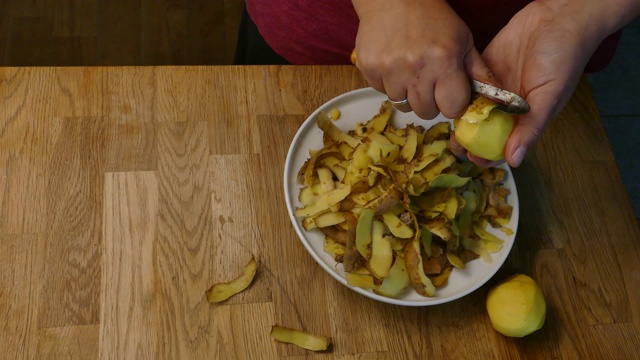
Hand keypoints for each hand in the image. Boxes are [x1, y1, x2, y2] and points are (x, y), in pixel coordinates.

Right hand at [352, 0, 493, 119]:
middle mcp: (416, 69)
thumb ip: (478, 72)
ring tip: (410, 70)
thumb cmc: (432, 18)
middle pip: (425, 112)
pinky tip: (394, 64)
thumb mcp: (463, 40)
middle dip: (429, 102)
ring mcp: (389, 71)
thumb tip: (499, 99)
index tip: (449, 93)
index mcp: (444, 61)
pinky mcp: (370, 70)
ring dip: (408, 93)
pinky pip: (382, 93)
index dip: (451, 103)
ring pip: (402, 104)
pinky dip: (389, 84)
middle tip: (429, 82)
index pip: (451, 108)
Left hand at [451, 0, 630, 166]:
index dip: (486, 154)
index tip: (471, 158)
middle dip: (466, 140)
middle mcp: (506, 108)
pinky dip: (457, 91)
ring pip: (470, 110)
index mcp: (524, 119)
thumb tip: (515, 160)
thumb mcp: (550, 98)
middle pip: (481, 131)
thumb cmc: (563, 59)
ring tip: (447, 123)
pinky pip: (466, 85)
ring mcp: (493, 89)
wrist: (557, 19)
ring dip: (458, 118)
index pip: (502, 144)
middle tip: (454, 143)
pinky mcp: (483, 70)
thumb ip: (531, 128)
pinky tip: (448, 96)